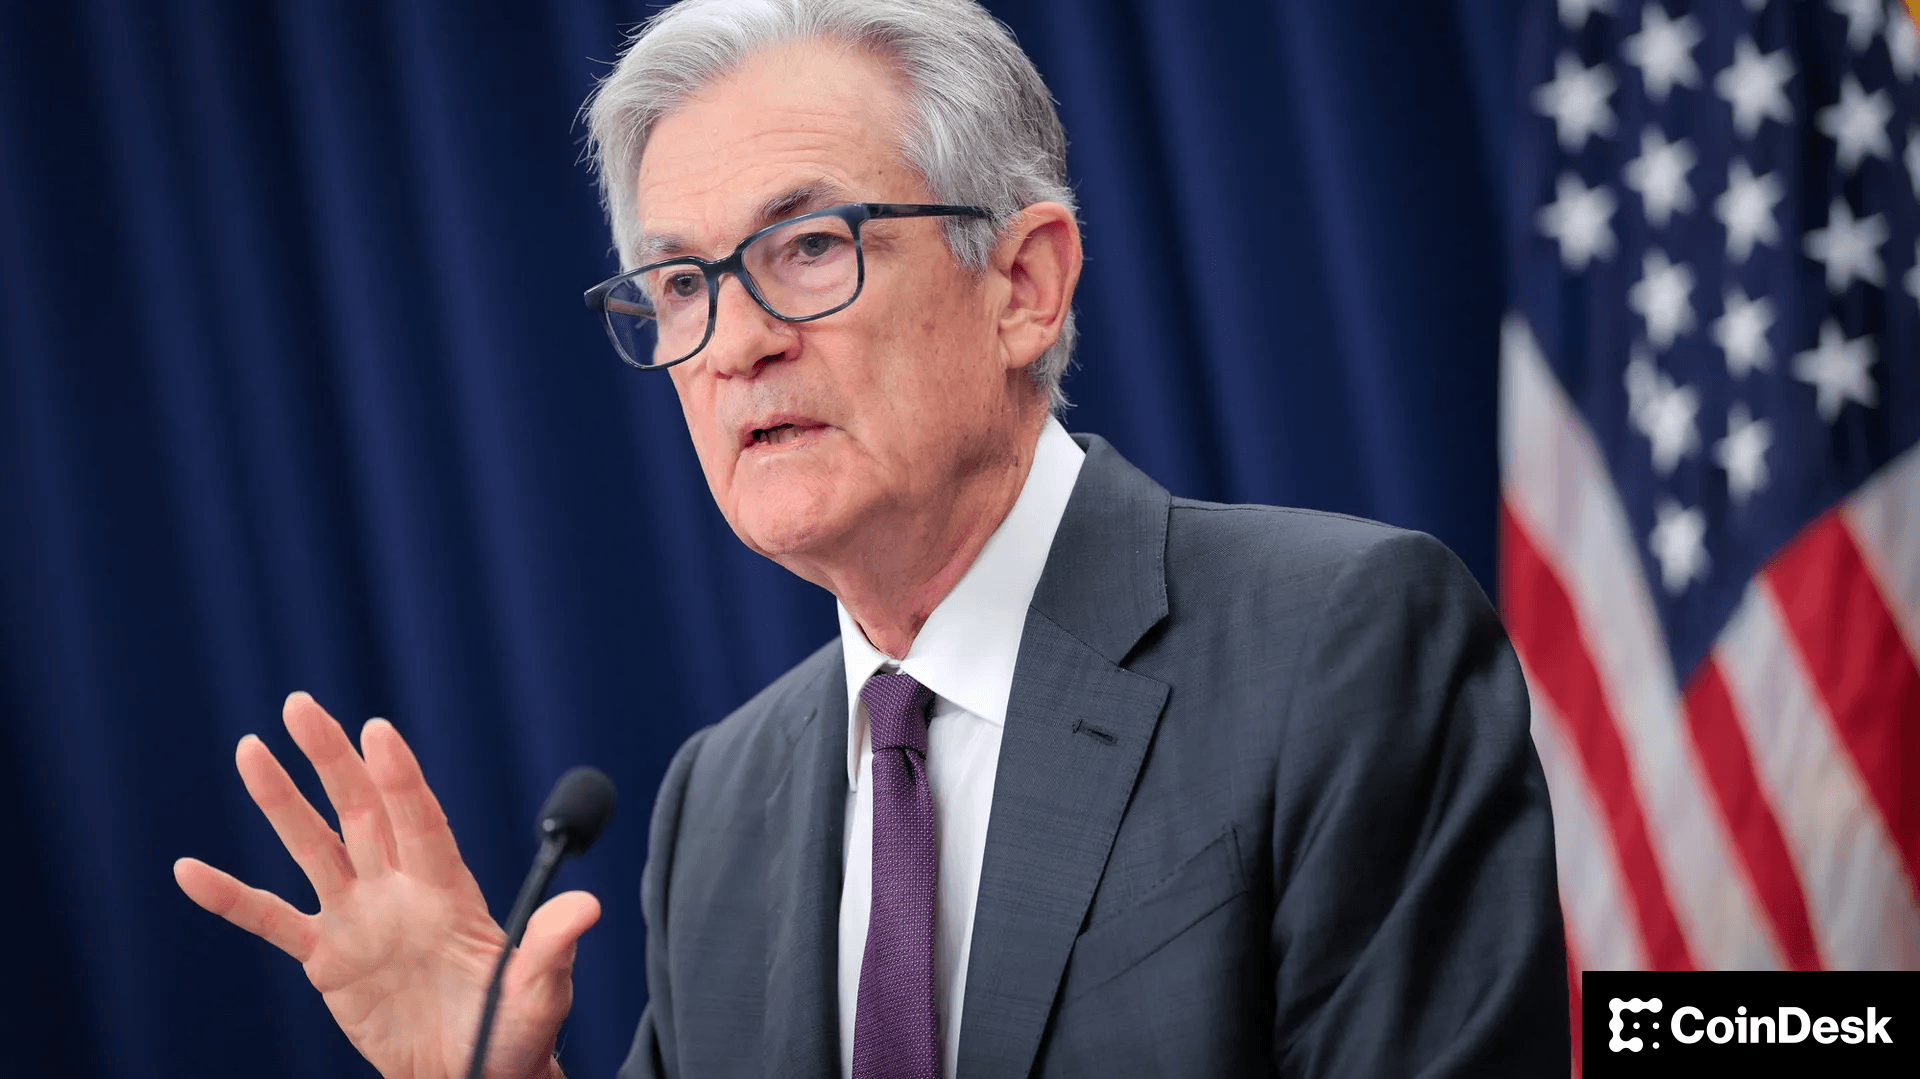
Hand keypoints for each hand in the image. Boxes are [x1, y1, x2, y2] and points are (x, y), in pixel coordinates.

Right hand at [174, 692, 593, 1078]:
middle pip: (362, 811)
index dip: (401, 778)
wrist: (471, 1073)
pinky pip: (270, 919)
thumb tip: (589, 906)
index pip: (421, 820)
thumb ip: (553, 947)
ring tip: (250, 749)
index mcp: (449, 889)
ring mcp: (358, 917)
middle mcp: (399, 888)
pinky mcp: (325, 957)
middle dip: (333, 759)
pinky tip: (188, 870)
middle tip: (301, 705)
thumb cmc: (514, 1031)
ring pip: (313, 847)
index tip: (380, 731)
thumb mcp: (540, 992)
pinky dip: (231, 897)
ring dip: (280, 802)